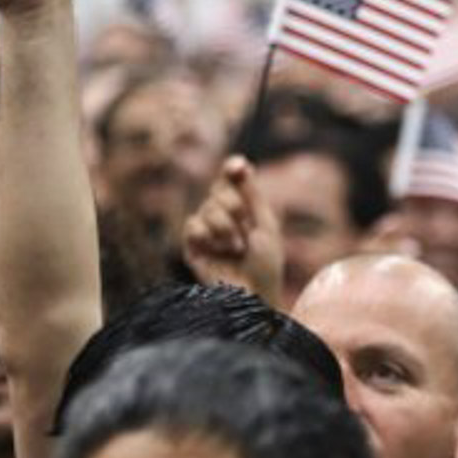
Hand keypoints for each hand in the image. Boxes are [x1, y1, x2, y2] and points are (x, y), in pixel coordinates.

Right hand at [182, 156, 284, 306]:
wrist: (255, 296)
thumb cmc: (266, 264)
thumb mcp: (265, 225)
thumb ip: (251, 195)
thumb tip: (239, 162)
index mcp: (242, 211)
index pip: (230, 181)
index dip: (231, 171)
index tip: (237, 166)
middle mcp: (222, 218)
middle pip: (218, 191)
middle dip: (234, 206)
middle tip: (245, 229)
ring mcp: (206, 233)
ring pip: (205, 207)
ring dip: (224, 225)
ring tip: (236, 247)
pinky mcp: (192, 248)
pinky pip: (192, 225)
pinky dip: (207, 233)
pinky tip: (218, 249)